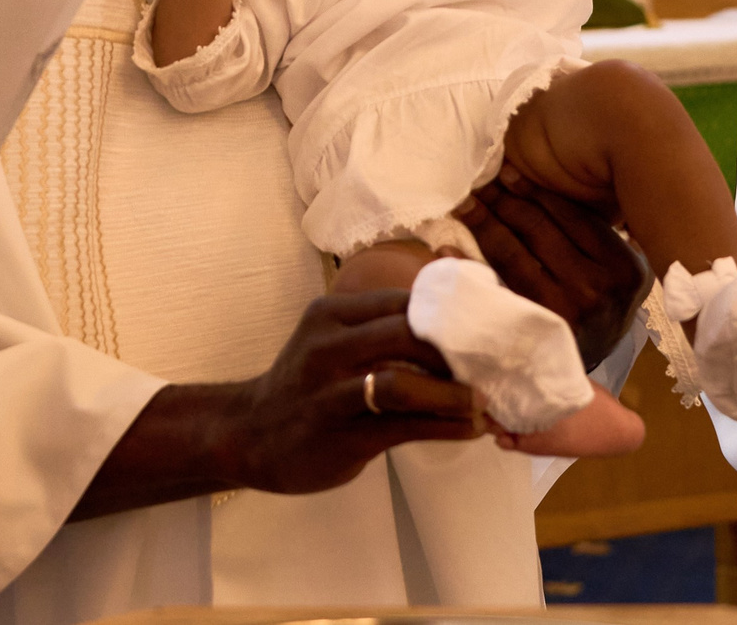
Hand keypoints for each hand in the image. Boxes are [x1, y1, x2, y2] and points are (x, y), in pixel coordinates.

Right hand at [213, 289, 483, 494]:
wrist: (249, 435)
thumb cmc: (305, 386)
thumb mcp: (330, 341)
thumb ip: (376, 329)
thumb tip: (450, 326)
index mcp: (330, 314)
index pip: (400, 300)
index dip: (447, 314)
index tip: (480, 329)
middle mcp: (327, 345)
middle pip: (405, 333)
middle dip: (454, 352)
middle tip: (487, 367)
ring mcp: (330, 392)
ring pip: (404, 383)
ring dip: (453, 394)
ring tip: (482, 403)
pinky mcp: (339, 434)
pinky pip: (402, 428)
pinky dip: (443, 428)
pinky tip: (467, 430)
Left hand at [457, 166, 650, 367]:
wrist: (579, 376)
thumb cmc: (595, 313)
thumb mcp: (616, 272)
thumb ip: (597, 235)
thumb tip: (550, 184)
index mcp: (623, 266)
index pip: (569, 214)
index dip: (532, 189)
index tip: (504, 171)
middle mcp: (597, 288)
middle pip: (539, 229)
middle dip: (503, 199)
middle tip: (477, 181)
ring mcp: (564, 312)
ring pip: (514, 252)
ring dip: (484, 222)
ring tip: (464, 203)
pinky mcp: (531, 330)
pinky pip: (493, 286)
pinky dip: (467, 264)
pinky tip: (448, 246)